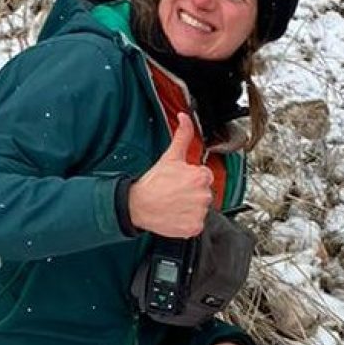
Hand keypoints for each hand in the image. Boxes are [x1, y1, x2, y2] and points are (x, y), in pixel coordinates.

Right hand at [127, 113, 211, 237]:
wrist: (138, 205)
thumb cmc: (153, 182)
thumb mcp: (170, 156)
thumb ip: (183, 135)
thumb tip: (185, 118)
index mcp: (201, 176)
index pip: (205, 177)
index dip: (192, 179)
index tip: (181, 182)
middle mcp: (203, 195)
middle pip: (204, 193)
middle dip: (192, 193)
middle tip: (176, 193)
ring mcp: (199, 212)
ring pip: (200, 209)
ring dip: (190, 208)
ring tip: (174, 204)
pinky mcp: (193, 227)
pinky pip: (196, 224)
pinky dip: (187, 222)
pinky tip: (175, 215)